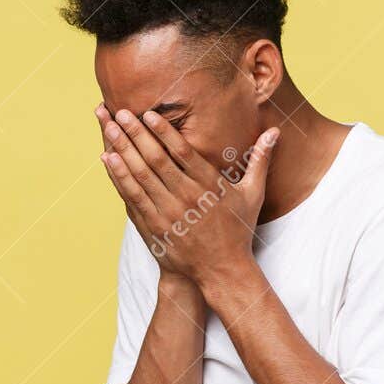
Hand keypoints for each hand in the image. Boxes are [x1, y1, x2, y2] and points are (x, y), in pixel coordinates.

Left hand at [98, 106, 278, 283]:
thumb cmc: (237, 229)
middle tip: (120, 113)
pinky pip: (132, 197)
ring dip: (123, 151)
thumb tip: (275, 131)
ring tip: (108, 129)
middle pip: (157, 161)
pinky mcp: (154, 226)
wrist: (221, 270)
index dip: (164, 132)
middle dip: (137, 135)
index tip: (148, 114)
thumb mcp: (253, 194)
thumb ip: (260, 160)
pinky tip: (108, 159)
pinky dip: (119, 177)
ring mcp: (168, 213)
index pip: (183, 153)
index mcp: (209, 186)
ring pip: (140, 176)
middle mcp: (187, 198)